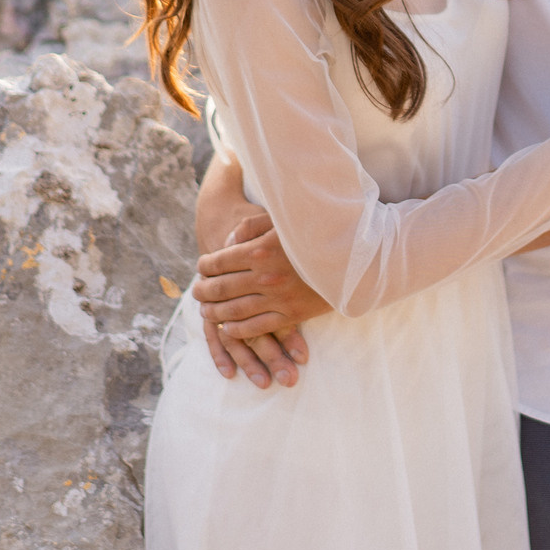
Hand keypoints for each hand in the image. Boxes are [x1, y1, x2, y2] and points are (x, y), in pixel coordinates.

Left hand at [194, 212, 326, 385]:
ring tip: (205, 310)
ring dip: (214, 312)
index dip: (204, 266)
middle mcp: (265, 277)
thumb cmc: (315, 232)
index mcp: (260, 251)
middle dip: (203, 290)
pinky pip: (255, 328)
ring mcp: (277, 299)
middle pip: (220, 288)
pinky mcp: (291, 315)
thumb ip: (250, 227)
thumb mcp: (282, 220)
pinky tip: (226, 326)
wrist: (353, 258)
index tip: (201, 267)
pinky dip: (235, 329)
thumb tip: (227, 244)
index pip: (218, 262)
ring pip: (233, 311)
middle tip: (196, 291)